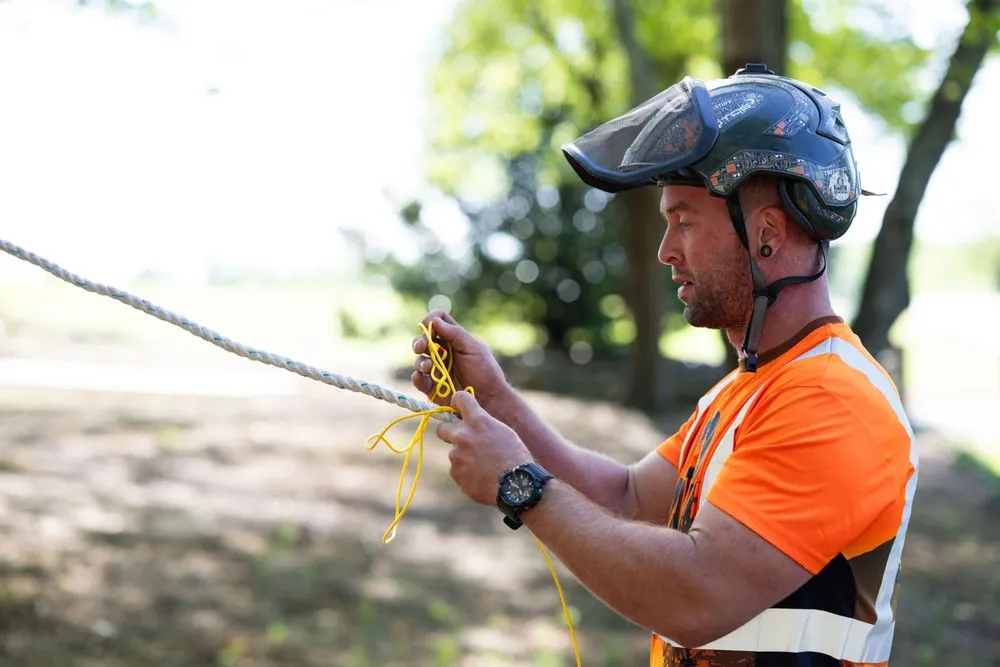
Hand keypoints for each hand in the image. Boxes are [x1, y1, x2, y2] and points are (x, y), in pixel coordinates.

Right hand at [411, 310, 508, 408]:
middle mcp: (442, 352)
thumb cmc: (485, 372)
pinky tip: (420, 376)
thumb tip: (434, 320)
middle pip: (423, 340)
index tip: (431, 327)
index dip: (430, 321)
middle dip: (419, 341)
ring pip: (419, 360)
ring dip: (421, 361)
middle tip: (421, 347)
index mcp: (453, 339)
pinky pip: (418, 380)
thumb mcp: (473, 348)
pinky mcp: (432, 387)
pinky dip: (417, 377)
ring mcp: (436, 369)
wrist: (490, 400)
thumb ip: (455, 333)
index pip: (436, 321)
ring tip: (429, 367)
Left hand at [436, 391, 532, 505]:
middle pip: (442, 428)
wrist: (515, 484)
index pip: (460, 398)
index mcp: (478, 421)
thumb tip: (474, 425)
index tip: (458, 406)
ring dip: (464, 458)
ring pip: (454, 453)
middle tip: (462, 441)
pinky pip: (457, 470)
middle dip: (448, 432)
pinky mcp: (455, 472)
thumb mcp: (504, 432)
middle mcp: (463, 435)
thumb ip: (484, 426)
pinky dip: (467, 473)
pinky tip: (482, 478)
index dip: (458, 401)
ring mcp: (456, 455)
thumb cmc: (515, 457)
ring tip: (485, 467)